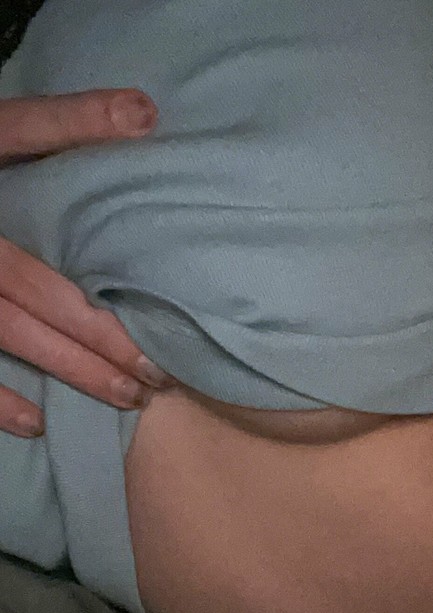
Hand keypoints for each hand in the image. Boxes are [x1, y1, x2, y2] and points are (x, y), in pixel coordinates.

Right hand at [0, 89, 173, 438]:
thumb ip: (59, 124)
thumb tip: (147, 112)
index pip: (28, 149)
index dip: (80, 150)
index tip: (149, 171)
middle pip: (33, 285)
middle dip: (99, 330)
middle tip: (159, 367)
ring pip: (9, 329)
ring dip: (70, 366)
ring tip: (129, 395)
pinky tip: (37, 422)